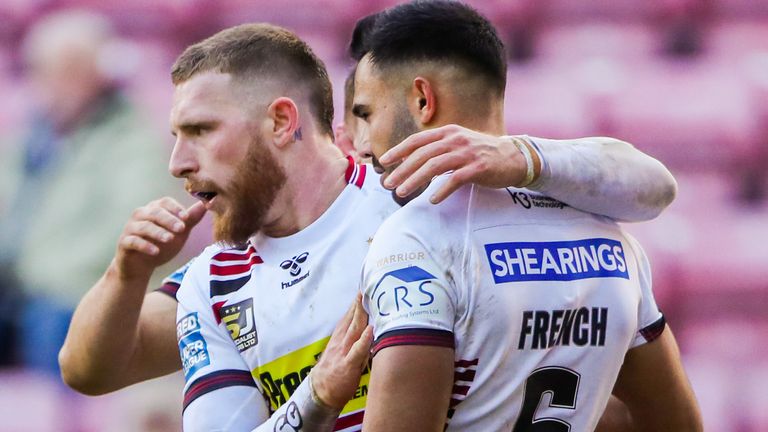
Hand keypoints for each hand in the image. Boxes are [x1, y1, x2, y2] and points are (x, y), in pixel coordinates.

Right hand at [113, 198, 205, 280]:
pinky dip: (145, 245)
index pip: (165, 202)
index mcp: (155, 209)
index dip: (176, 208)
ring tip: (170, 239)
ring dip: (158, 232)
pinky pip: (133, 241)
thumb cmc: (162, 244)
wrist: (141, 266)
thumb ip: (191, 219)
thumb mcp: (180, 232)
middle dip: (169, 220)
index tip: (187, 218)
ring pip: (143, 226)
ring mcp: (131, 228)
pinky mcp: (124, 242)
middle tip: (182, 229)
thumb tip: (206, 204)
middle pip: (155, 212)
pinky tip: (155, 252)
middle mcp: (141, 215)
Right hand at [311, 293, 372, 409]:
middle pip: (351, 319)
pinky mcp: (348, 365)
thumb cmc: (333, 373)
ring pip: (354, 330)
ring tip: (367, 300)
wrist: (320, 392)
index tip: (363, 290)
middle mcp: (341, 342)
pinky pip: (357, 350)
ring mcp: (344, 352)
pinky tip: (370, 330)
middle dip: (358, 303)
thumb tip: (366, 329)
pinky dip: (364, 339)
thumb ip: (351, 341)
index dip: (355, 304)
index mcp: (339, 338)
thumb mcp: (339, 353)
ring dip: (361, 314)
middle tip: (366, 288)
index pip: (348, 318)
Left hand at [379, 125, 538, 203]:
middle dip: (402, 170)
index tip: (384, 162)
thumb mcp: (458, 144)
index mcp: (448, 132)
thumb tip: (412, 162)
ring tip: (402, 193)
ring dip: (415, 180)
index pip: (417, 140)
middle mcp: (455, 139)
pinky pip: (456, 179)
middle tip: (388, 184)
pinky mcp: (478, 167)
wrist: (514, 157)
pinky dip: (442, 190)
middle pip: (422, 154)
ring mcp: (467, 153)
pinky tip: (432, 199)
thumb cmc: (481, 153)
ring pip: (435, 166)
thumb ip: (438, 149)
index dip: (398, 150)